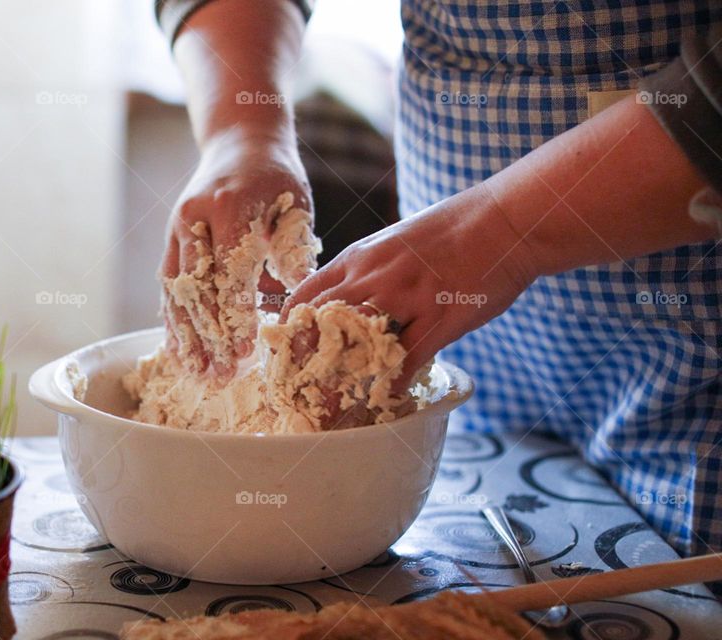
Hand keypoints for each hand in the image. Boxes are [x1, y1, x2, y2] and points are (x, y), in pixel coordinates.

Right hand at [161, 127, 316, 375]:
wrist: (239, 142)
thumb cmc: (276, 178)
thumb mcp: (295, 202)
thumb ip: (293, 244)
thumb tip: (294, 288)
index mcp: (229, 206)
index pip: (229, 269)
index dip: (235, 313)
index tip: (244, 351)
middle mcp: (194, 218)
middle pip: (197, 286)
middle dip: (208, 335)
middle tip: (220, 375)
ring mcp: (177, 229)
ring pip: (175, 290)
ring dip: (185, 334)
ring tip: (196, 372)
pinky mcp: (171, 240)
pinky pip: (167, 284)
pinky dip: (173, 319)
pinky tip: (179, 350)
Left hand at [282, 183, 539, 390]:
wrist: (504, 219)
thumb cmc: (452, 229)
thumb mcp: (394, 241)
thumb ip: (368, 270)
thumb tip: (348, 299)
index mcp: (359, 258)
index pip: (305, 295)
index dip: (289, 326)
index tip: (284, 350)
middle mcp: (376, 277)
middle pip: (322, 322)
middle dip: (308, 355)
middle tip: (301, 383)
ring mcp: (408, 298)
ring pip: (360, 342)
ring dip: (348, 372)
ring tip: (339, 396)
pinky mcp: (441, 317)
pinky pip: (409, 358)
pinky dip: (396, 379)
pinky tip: (390, 394)